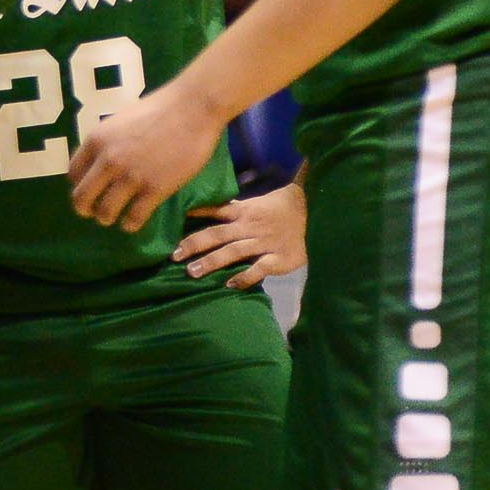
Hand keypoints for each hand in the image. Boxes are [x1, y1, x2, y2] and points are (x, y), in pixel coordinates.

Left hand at [68, 80, 227, 232]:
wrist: (192, 108)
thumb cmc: (158, 110)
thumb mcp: (119, 121)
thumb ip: (106, 143)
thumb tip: (98, 164)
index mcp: (96, 140)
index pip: (73, 174)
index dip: (79, 186)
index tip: (90, 191)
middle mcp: (107, 160)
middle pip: (81, 198)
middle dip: (86, 209)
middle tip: (96, 212)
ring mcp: (131, 176)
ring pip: (105, 213)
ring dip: (108, 218)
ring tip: (116, 217)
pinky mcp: (155, 189)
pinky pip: (134, 218)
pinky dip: (130, 224)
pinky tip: (133, 222)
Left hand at [174, 182, 306, 288]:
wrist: (316, 211)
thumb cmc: (281, 208)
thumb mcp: (256, 204)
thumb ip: (234, 210)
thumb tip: (207, 210)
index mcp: (244, 211)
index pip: (215, 210)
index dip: (195, 214)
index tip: (174, 219)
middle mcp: (250, 226)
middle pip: (217, 234)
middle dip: (194, 244)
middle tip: (174, 255)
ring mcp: (264, 243)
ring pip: (233, 252)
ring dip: (212, 262)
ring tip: (192, 272)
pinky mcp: (279, 258)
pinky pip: (259, 269)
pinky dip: (244, 277)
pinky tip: (229, 285)